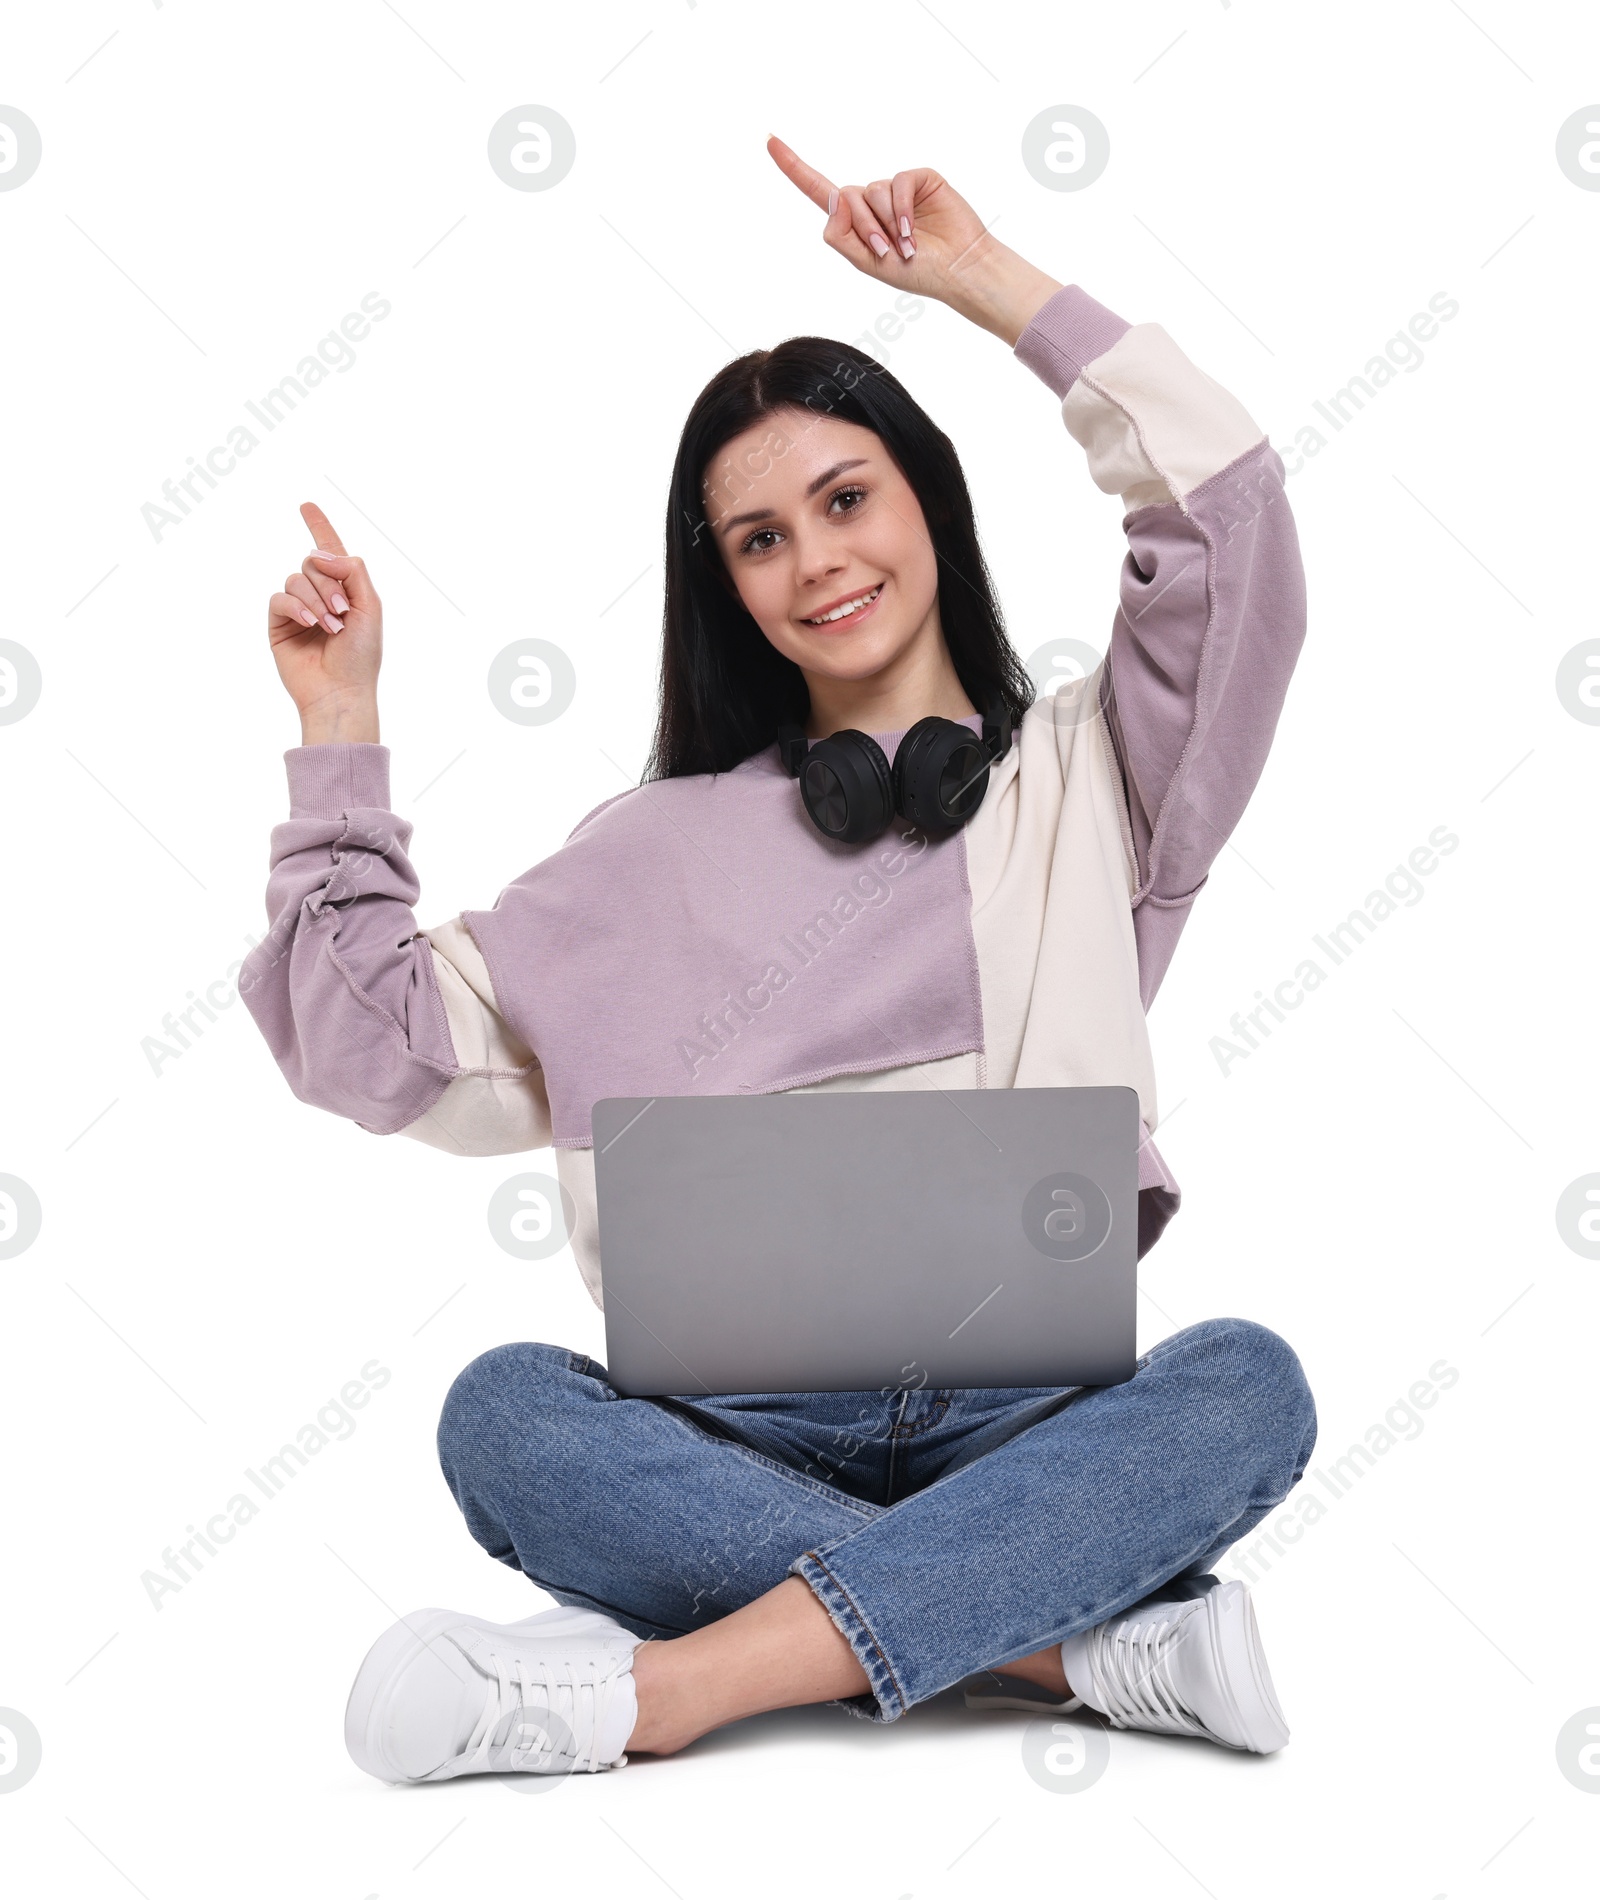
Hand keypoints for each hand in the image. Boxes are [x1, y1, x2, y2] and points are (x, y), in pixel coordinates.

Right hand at [267, 502, 381, 743]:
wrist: (341, 690)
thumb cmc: (361, 655)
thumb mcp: (370, 606)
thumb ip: (352, 570)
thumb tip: (319, 552)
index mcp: (345, 590)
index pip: (330, 551)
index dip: (319, 526)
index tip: (306, 504)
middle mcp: (320, 596)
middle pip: (313, 562)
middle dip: (329, 584)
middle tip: (343, 614)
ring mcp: (298, 609)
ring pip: (296, 578)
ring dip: (315, 600)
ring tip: (331, 627)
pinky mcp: (278, 623)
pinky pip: (279, 597)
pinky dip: (295, 607)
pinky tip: (309, 624)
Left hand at [766, 136, 1062, 346]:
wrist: (957, 270)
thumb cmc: (917, 273)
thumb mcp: (868, 263)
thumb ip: (842, 236)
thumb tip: (834, 198)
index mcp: (856, 222)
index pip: (819, 190)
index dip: (794, 167)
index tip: (769, 140)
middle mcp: (873, 201)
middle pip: (847, 197)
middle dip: (863, 227)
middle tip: (886, 251)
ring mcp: (896, 189)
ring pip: (872, 191)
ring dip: (886, 223)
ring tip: (907, 246)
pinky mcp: (918, 179)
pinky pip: (897, 182)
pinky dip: (901, 209)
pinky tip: (913, 232)